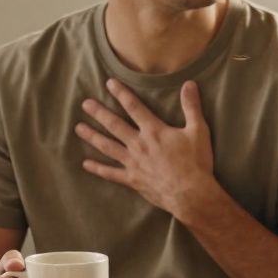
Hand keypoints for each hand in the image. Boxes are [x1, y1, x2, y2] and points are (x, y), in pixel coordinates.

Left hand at [76, 79, 215, 217]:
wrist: (190, 194)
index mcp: (154, 131)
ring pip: (107, 146)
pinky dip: (98, 169)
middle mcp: (139, 144)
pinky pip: (111, 173)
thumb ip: (191, 107)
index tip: (109, 83)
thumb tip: (189, 84)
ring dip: (92, 136)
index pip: (134, 107)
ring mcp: (133, 163)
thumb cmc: (196, 162)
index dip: (121, 93)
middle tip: (85, 104)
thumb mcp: (198, 131)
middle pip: (115, 125)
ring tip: (79, 128)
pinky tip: (86, 164)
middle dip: (99, 113)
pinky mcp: (132, 179)